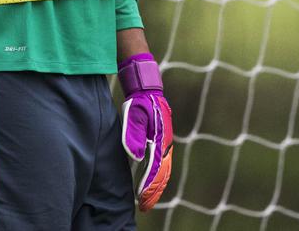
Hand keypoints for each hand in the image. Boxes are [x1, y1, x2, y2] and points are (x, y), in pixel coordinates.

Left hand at [119, 53, 172, 211]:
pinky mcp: (162, 143)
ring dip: (156, 187)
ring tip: (147, 201)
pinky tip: (151, 184)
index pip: (155, 169)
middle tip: (144, 207)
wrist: (148, 90)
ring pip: (164, 172)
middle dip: (153, 192)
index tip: (141, 199)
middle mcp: (165, 145)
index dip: (148, 186)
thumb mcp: (134, 116)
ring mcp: (165, 145)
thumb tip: (137, 156)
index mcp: (159, 140)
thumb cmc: (140, 103)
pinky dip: (158, 178)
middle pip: (162, 175)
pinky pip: (162, 165)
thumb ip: (133, 135)